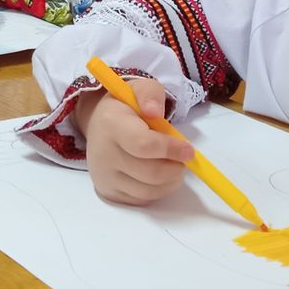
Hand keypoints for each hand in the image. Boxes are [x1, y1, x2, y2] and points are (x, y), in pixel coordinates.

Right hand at [76, 78, 193, 205]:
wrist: (98, 123)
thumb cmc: (126, 106)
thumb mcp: (140, 89)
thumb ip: (151, 94)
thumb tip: (155, 112)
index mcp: (112, 124)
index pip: (144, 145)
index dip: (171, 149)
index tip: (189, 150)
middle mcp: (104, 154)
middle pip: (149, 173)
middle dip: (175, 168)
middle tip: (185, 159)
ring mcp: (104, 176)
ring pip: (148, 190)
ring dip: (170, 181)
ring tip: (174, 165)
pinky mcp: (108, 192)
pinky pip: (141, 199)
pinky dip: (158, 190)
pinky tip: (160, 174)